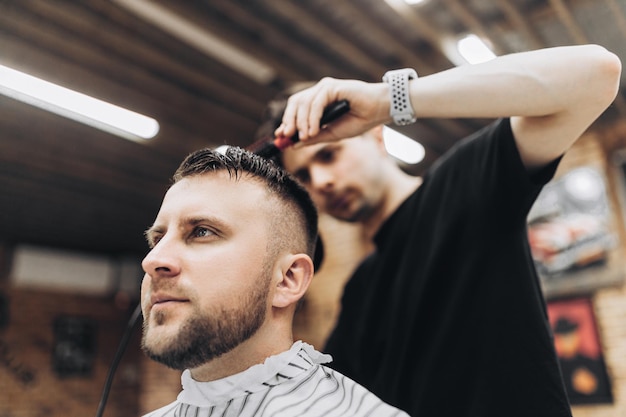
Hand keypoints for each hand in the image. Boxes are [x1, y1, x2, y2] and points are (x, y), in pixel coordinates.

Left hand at [274, 77, 391, 144]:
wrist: (378, 111)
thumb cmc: (359, 120)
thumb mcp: (332, 134)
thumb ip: (315, 137)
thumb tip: (295, 144)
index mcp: (318, 101)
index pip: (296, 108)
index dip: (286, 121)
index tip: (280, 136)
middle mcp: (319, 92)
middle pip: (295, 103)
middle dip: (289, 121)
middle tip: (287, 136)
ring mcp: (324, 88)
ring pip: (303, 103)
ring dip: (302, 122)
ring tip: (305, 137)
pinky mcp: (331, 87)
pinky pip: (316, 103)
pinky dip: (312, 118)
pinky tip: (313, 130)